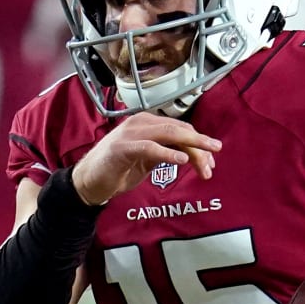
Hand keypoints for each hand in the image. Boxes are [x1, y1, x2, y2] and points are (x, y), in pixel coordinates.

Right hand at [71, 112, 220, 204]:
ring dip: (190, 147)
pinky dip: (167, 153)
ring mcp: (131, 133)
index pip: (180, 128)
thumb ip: (168, 151)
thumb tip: (193, 154)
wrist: (89, 181)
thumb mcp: (149, 159)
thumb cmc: (118, 168)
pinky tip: (181, 160)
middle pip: (179, 129)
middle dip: (200, 143)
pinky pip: (149, 147)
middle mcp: (141, 123)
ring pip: (168, 134)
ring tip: (206, 160)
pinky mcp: (122, 148)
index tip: (212, 160)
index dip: (199, 142)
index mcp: (148, 123)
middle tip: (216, 154)